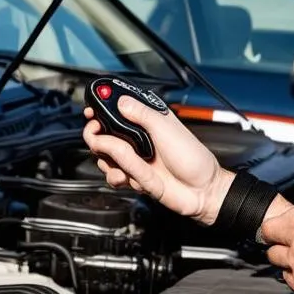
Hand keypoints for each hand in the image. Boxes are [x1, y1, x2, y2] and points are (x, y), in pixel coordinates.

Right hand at [82, 96, 231, 223]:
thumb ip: (143, 114)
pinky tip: (128, 177)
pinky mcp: (134, 178)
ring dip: (108, 159)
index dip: (102, 109)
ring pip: (104, 156)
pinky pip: (113, 176)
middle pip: (103, 134)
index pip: (118, 111)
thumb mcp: (168, 129)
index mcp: (148, 123)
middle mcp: (138, 140)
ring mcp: (135, 160)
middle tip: (97, 135)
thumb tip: (121, 101)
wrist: (202, 191)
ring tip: (123, 161)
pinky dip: (117, 177)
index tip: (91, 111)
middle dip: (95, 135)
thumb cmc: (193, 159)